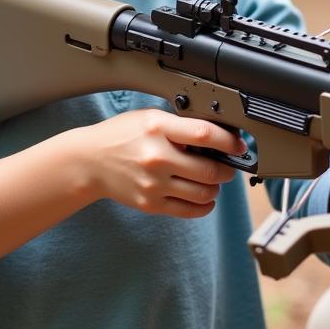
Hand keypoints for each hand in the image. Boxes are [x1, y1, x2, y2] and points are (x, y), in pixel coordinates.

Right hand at [83, 109, 246, 218]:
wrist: (90, 161)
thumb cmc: (121, 135)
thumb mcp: (150, 118)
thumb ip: (180, 125)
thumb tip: (216, 136)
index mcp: (158, 129)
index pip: (205, 135)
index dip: (229, 142)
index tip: (239, 146)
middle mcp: (157, 158)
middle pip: (210, 170)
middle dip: (227, 170)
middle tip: (229, 166)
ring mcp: (154, 184)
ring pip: (204, 193)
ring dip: (216, 188)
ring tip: (213, 181)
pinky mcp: (151, 204)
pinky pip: (189, 210)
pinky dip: (204, 205)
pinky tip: (204, 198)